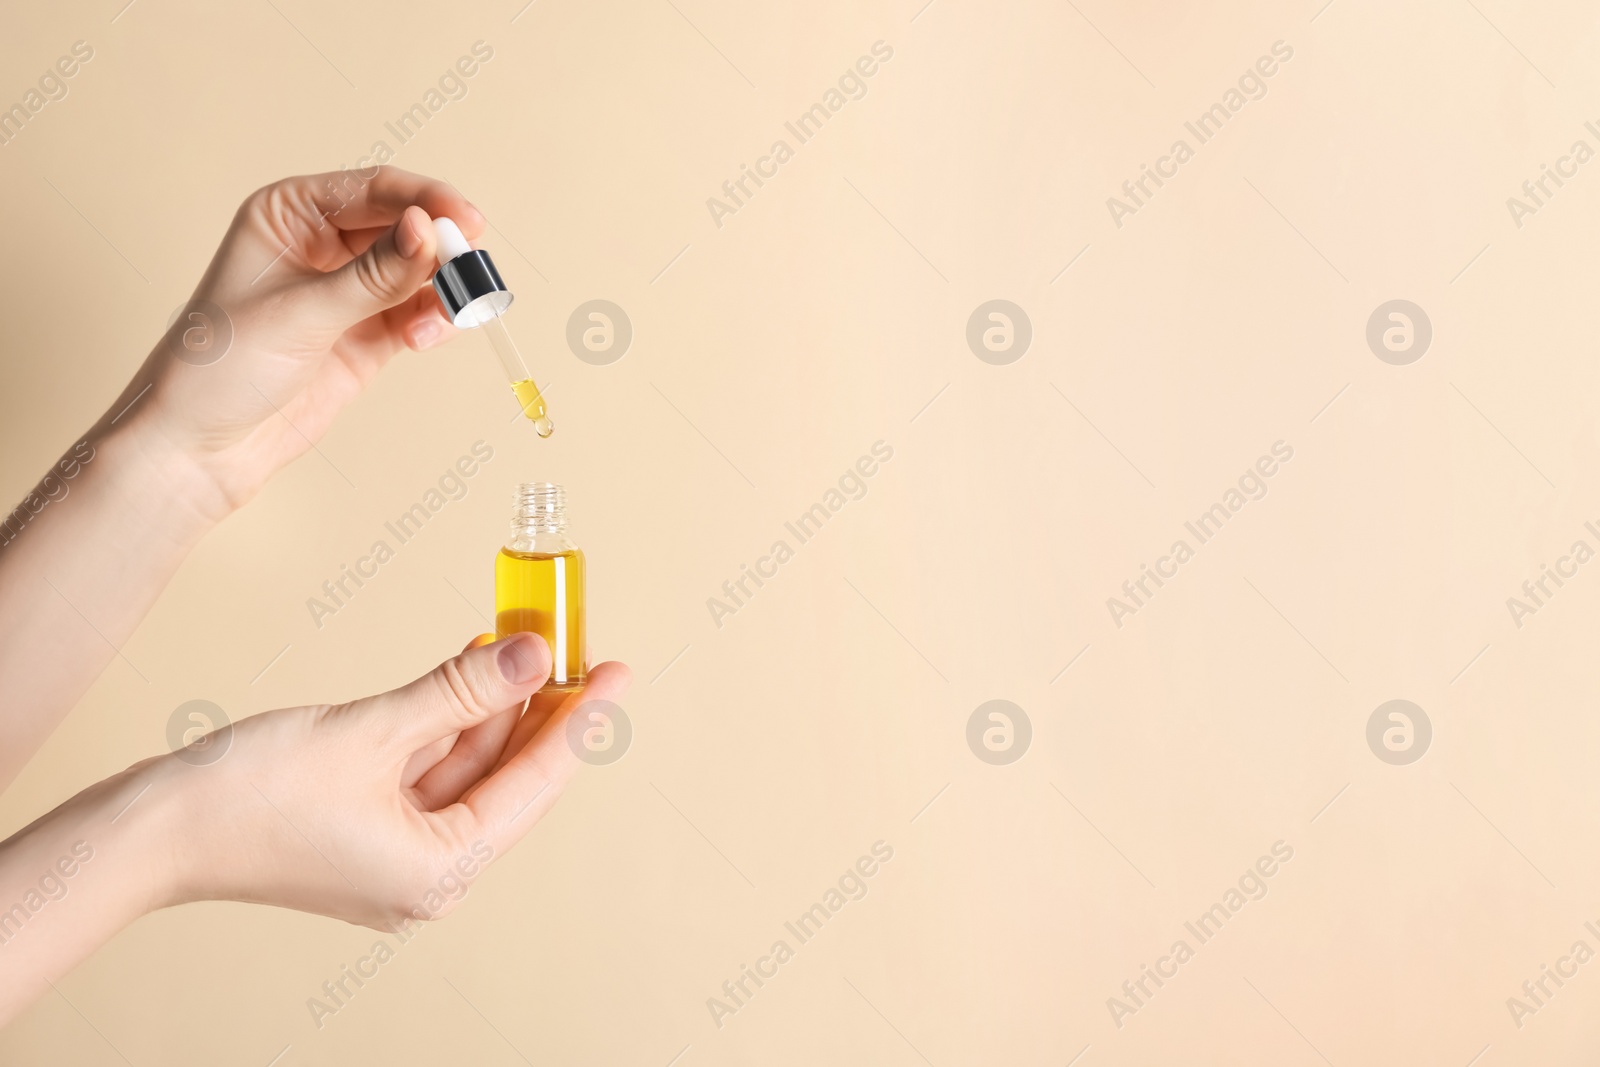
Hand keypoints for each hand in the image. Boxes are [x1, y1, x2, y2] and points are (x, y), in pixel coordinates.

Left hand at [114, 166, 483, 517]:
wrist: (202, 448)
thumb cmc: (222, 368)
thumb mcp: (301, 312)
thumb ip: (374, 275)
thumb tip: (428, 231)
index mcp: (289, 213)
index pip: (372, 190)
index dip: (424, 199)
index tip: (465, 219)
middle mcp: (322, 244)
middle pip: (405, 227)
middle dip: (441, 248)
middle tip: (471, 271)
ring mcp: (349, 291)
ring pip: (419, 271)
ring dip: (443, 289)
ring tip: (453, 313)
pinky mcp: (368, 335)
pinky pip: (419, 313)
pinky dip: (436, 320)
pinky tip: (428, 338)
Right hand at [159, 633, 628, 927]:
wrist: (153, 830)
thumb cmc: (249, 795)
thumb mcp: (374, 730)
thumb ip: (463, 691)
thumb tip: (535, 654)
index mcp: (442, 869)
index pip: (537, 782)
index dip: (581, 718)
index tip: (616, 671)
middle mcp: (429, 875)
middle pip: (509, 777)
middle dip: (538, 706)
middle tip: (569, 642)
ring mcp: (398, 856)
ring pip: (469, 768)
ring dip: (490, 705)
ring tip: (520, 638)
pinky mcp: (370, 832)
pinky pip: (429, 771)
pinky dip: (449, 721)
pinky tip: (469, 668)